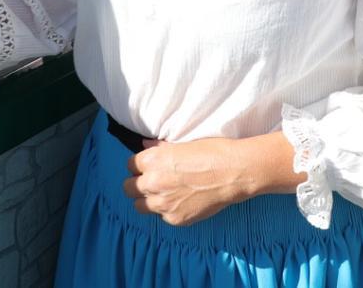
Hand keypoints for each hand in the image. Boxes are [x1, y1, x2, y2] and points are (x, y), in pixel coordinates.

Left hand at [123, 137, 255, 226]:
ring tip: (164, 195)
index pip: (130, 165)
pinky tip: (182, 202)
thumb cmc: (212, 152)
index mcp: (152, 160)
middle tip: (153, 182)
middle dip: (138, 185)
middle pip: (129, 188)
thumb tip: (145, 146)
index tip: (148, 168)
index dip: (140, 166)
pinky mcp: (175, 219)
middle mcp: (152, 182)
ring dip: (148, 200)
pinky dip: (168, 211)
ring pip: (140, 206)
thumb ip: (160, 148)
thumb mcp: (183, 143)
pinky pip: (162, 217)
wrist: (234, 172)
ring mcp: (163, 204)